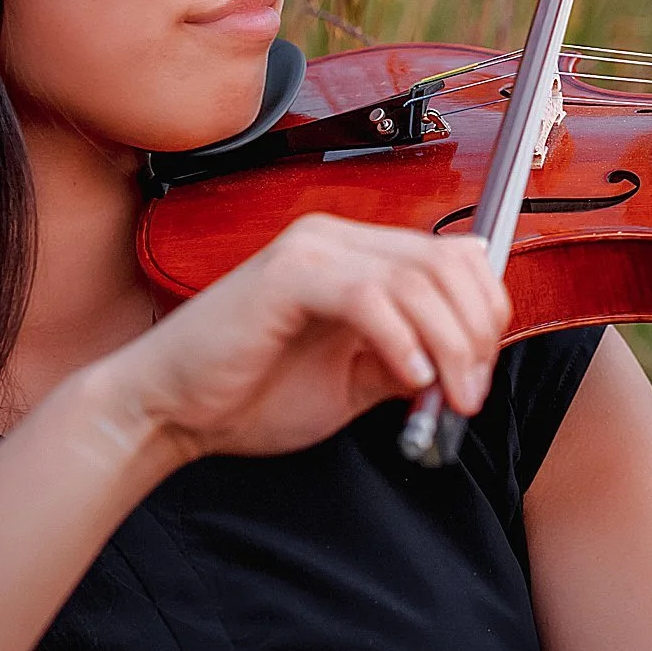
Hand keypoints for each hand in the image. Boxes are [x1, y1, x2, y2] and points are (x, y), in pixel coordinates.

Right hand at [102, 214, 509, 463]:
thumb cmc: (247, 396)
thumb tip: (468, 353)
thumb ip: (407, 359)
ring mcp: (311, 250)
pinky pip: (371, 297)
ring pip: (418, 277)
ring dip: (449, 343)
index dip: (485, 312)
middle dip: (475, 332)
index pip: (451, 257)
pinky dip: (402, 340)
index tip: (481, 373)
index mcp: (354, 255)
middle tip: (470, 392)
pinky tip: (408, 379)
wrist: (166, 412)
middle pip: (446, 262)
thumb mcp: (352, 380)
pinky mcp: (288, 274)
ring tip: (445, 395)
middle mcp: (336, 238)